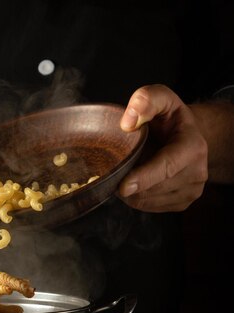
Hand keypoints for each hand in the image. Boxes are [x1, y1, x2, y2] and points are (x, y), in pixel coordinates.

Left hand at [117, 84, 207, 211]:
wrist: (184, 134)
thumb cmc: (168, 117)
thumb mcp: (160, 98)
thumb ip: (145, 100)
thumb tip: (129, 121)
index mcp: (192, 147)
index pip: (166, 167)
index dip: (143, 178)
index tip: (123, 186)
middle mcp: (197, 172)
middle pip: (152, 188)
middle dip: (128, 180)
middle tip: (122, 161)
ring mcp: (192, 190)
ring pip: (146, 200)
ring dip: (130, 189)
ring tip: (133, 166)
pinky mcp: (182, 203)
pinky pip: (147, 207)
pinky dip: (135, 196)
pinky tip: (137, 179)